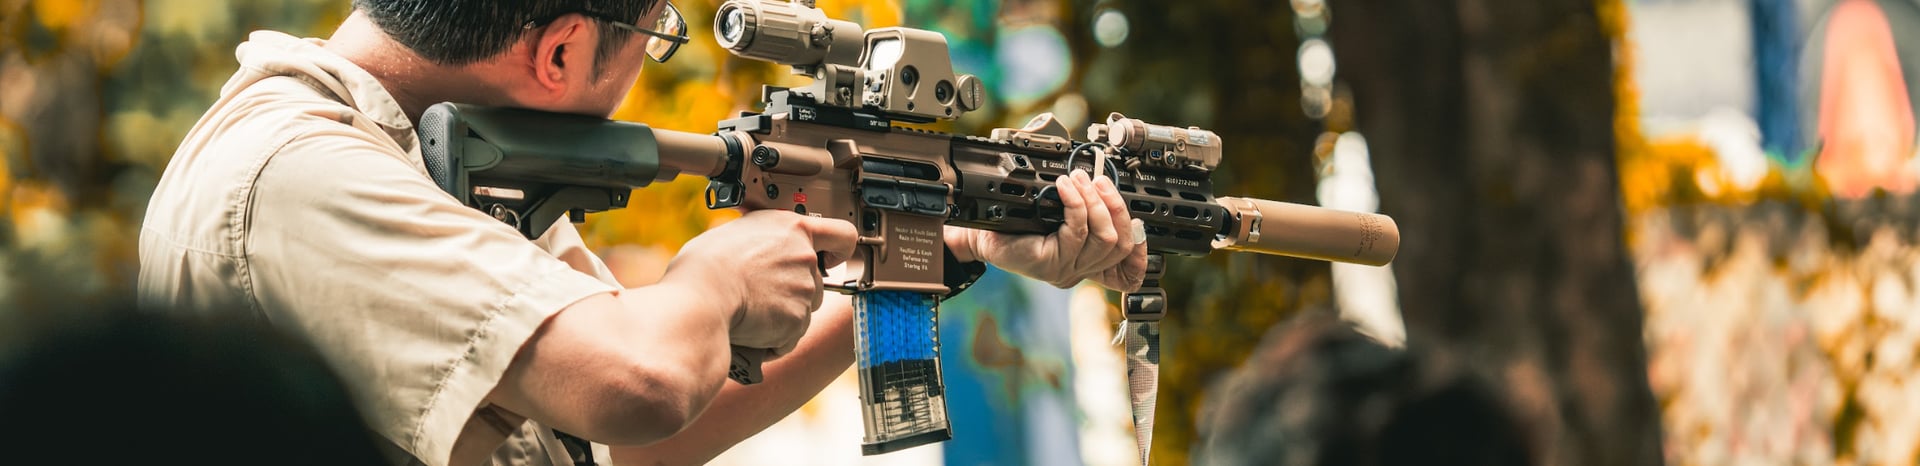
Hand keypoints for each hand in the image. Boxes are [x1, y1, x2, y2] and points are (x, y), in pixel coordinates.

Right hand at [660, 210, 857, 355]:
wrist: (699, 296)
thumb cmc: (705, 265)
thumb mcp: (737, 233)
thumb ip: (763, 239)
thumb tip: (759, 246)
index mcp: (792, 228)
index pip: (842, 234)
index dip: (840, 249)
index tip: (833, 257)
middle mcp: (805, 257)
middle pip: (816, 281)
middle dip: (794, 292)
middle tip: (762, 294)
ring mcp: (804, 290)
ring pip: (803, 310)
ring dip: (784, 316)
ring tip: (750, 311)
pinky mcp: (797, 320)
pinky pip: (789, 337)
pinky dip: (773, 340)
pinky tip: (750, 330)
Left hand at [952, 169, 1148, 291]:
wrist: (981, 235)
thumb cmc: (1016, 222)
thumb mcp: (1056, 215)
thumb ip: (1083, 209)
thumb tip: (1102, 183)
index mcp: (1085, 263)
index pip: (1127, 272)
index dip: (1141, 251)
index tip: (1138, 223)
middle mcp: (1079, 270)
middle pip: (1121, 244)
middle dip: (1115, 206)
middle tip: (1099, 180)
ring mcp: (1065, 270)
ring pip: (1103, 237)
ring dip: (1094, 201)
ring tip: (1079, 179)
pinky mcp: (1048, 264)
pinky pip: (1076, 231)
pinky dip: (1075, 203)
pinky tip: (1065, 188)